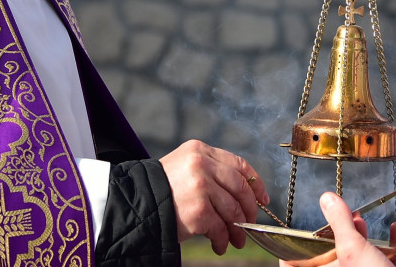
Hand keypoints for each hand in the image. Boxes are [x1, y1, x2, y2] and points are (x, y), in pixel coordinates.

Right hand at [159, 139, 267, 254]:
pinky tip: (219, 245)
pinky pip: (220, 228)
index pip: (238, 164)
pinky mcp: (198, 209)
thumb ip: (211, 172)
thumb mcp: (185, 167)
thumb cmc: (160, 189)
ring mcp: (200, 186)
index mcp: (200, 150)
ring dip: (236, 229)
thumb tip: (245, 195)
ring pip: (232, 210)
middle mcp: (201, 164)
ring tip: (235, 240)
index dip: (254, 183)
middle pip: (240, 188)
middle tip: (248, 223)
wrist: (134, 204)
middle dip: (249, 209)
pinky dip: (222, 240)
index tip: (261, 199)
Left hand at [279, 192, 395, 266]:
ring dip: (366, 238)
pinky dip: (392, 247)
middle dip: (339, 234)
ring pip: (361, 260)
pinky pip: (387, 264)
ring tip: (363, 219)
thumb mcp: (353, 250)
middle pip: (332, 258)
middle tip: (340, 216)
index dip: (294, 248)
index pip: (293, 265)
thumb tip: (327, 199)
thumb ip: (340, 224)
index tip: (299, 230)